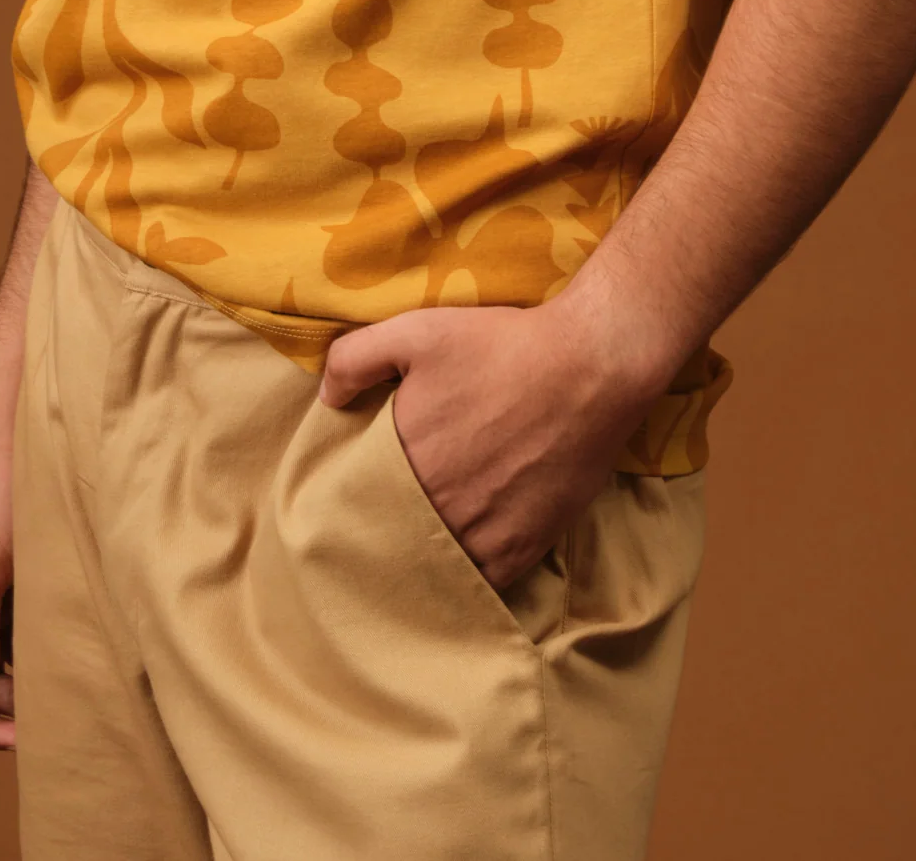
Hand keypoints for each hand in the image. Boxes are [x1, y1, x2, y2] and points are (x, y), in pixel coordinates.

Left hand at [318, 297, 660, 592]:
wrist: (589, 367)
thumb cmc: (502, 346)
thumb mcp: (416, 331)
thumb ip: (355, 360)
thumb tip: (326, 400)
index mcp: (404, 460)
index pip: (357, 503)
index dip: (350, 502)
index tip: (344, 501)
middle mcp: (438, 508)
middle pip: (392, 539)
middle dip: (381, 535)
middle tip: (376, 529)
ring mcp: (483, 534)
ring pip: (434, 567)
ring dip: (421, 561)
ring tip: (413, 553)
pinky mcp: (524, 547)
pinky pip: (482, 584)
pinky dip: (466, 580)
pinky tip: (458, 566)